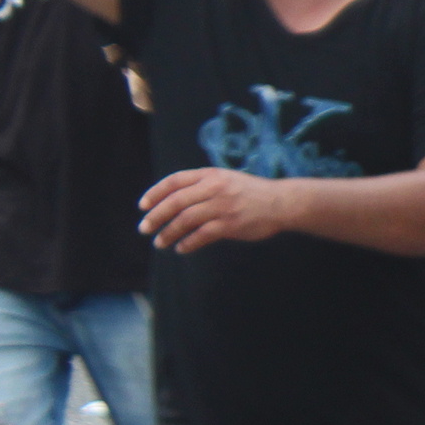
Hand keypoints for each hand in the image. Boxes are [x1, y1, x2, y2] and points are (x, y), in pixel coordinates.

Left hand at [139, 167, 299, 251]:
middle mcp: (214, 188)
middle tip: (144, 228)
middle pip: (175, 202)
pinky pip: (201, 235)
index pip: (175, 181)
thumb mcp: (227, 179)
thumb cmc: (252, 193)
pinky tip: (181, 248)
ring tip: (160, 242)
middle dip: (156, 216)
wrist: (282, 202)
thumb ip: (204, 185)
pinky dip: (188, 243)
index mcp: (211, 175)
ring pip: (185, 220)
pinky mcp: (230, 224)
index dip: (155, 193)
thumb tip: (175, 200)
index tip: (143, 206)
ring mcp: (222, 206)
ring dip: (168, 233)